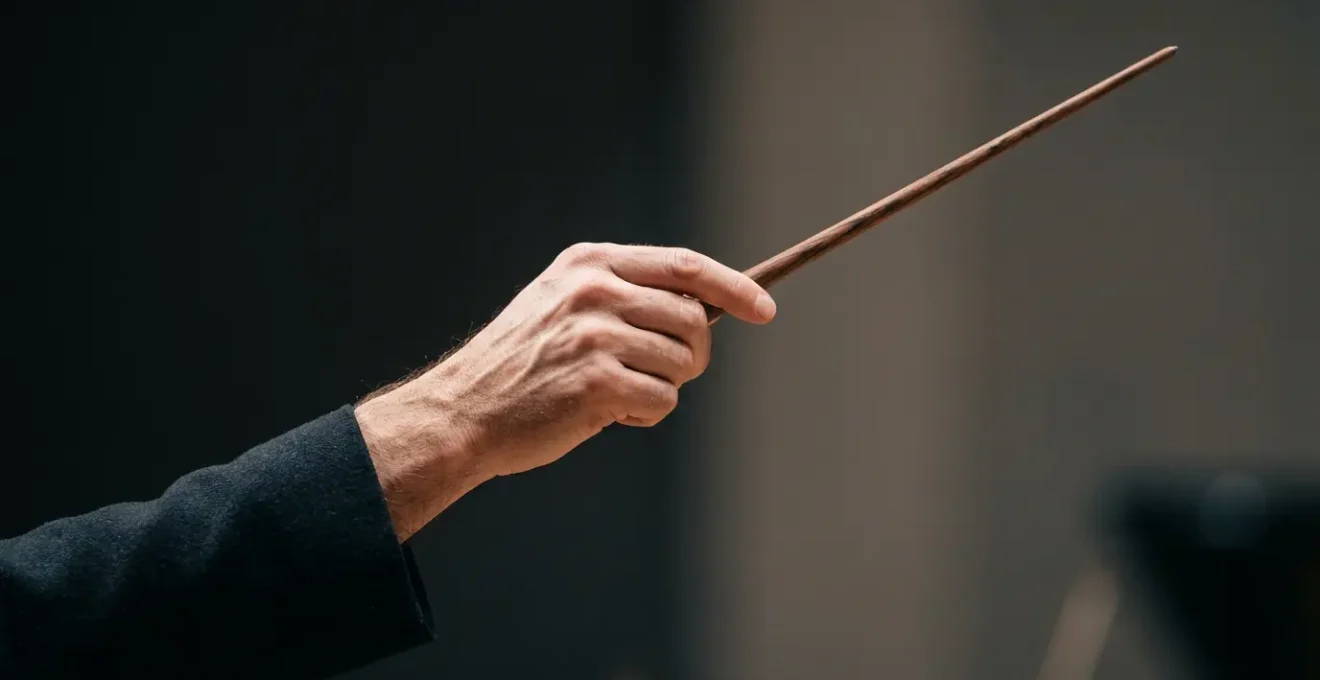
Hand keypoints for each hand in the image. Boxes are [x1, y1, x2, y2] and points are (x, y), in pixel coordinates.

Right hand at [355, 243, 775, 538]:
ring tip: (617, 393)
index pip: (685, 266)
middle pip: (694, 319)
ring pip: (683, 363)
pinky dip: (646, 413)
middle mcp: (595, 291)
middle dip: (694, 355)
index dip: (734, 288)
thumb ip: (627, 294)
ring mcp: (596, 335)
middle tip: (665, 375)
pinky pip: (664, 401)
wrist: (465, 411)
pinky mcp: (597, 382)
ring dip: (663, 387)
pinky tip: (607, 413)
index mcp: (590, 263)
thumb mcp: (566, 302)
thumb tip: (708, 309)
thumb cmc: (524, 363)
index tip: (764, 309)